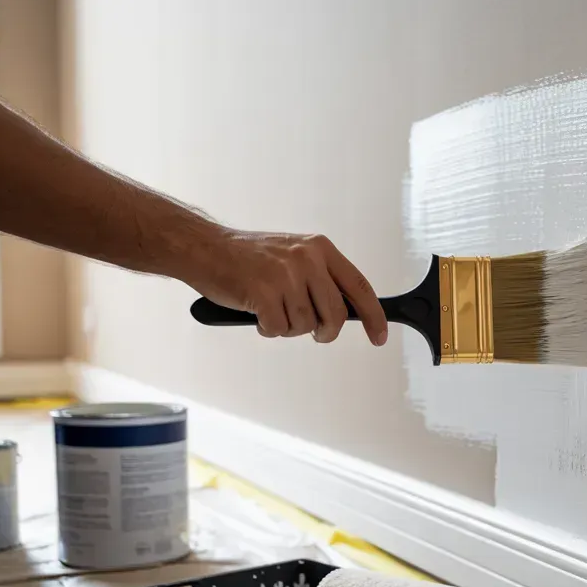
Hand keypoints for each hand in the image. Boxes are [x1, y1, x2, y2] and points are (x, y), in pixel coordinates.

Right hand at [193, 230, 387, 345]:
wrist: (206, 249)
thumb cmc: (249, 258)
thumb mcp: (295, 256)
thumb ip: (322, 279)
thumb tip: (347, 312)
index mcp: (320, 249)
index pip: (359, 287)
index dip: (374, 316)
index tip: (379, 337)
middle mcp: (307, 259)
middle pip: (335, 315)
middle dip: (324, 331)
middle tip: (312, 331)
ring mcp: (286, 275)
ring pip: (305, 326)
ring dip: (287, 327)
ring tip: (271, 308)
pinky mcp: (264, 293)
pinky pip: (278, 330)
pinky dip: (267, 329)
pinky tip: (256, 312)